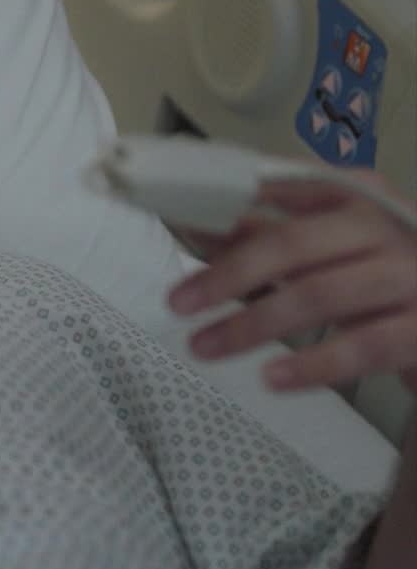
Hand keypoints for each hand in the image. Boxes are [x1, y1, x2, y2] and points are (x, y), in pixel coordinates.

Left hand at [169, 173, 416, 394]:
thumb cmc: (376, 273)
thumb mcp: (326, 244)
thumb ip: (265, 233)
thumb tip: (192, 225)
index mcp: (356, 195)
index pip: (283, 190)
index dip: (228, 204)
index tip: (176, 220)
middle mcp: (386, 227)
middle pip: (293, 246)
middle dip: (228, 275)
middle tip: (178, 303)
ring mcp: (411, 276)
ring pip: (320, 296)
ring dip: (253, 324)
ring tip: (203, 346)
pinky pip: (363, 347)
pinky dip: (313, 364)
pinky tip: (272, 378)